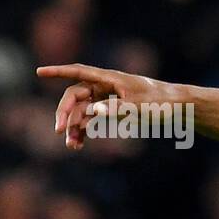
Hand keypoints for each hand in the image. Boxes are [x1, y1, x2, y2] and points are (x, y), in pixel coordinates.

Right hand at [36, 63, 175, 150]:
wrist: (179, 108)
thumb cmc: (161, 103)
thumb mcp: (139, 107)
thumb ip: (115, 108)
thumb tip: (92, 111)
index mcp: (110, 79)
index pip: (79, 72)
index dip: (58, 71)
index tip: (39, 72)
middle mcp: (106, 87)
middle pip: (76, 96)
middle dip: (66, 113)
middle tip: (60, 131)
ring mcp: (109, 98)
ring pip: (83, 110)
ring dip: (75, 127)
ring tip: (72, 146)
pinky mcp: (114, 110)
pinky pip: (93, 119)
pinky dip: (85, 130)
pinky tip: (79, 145)